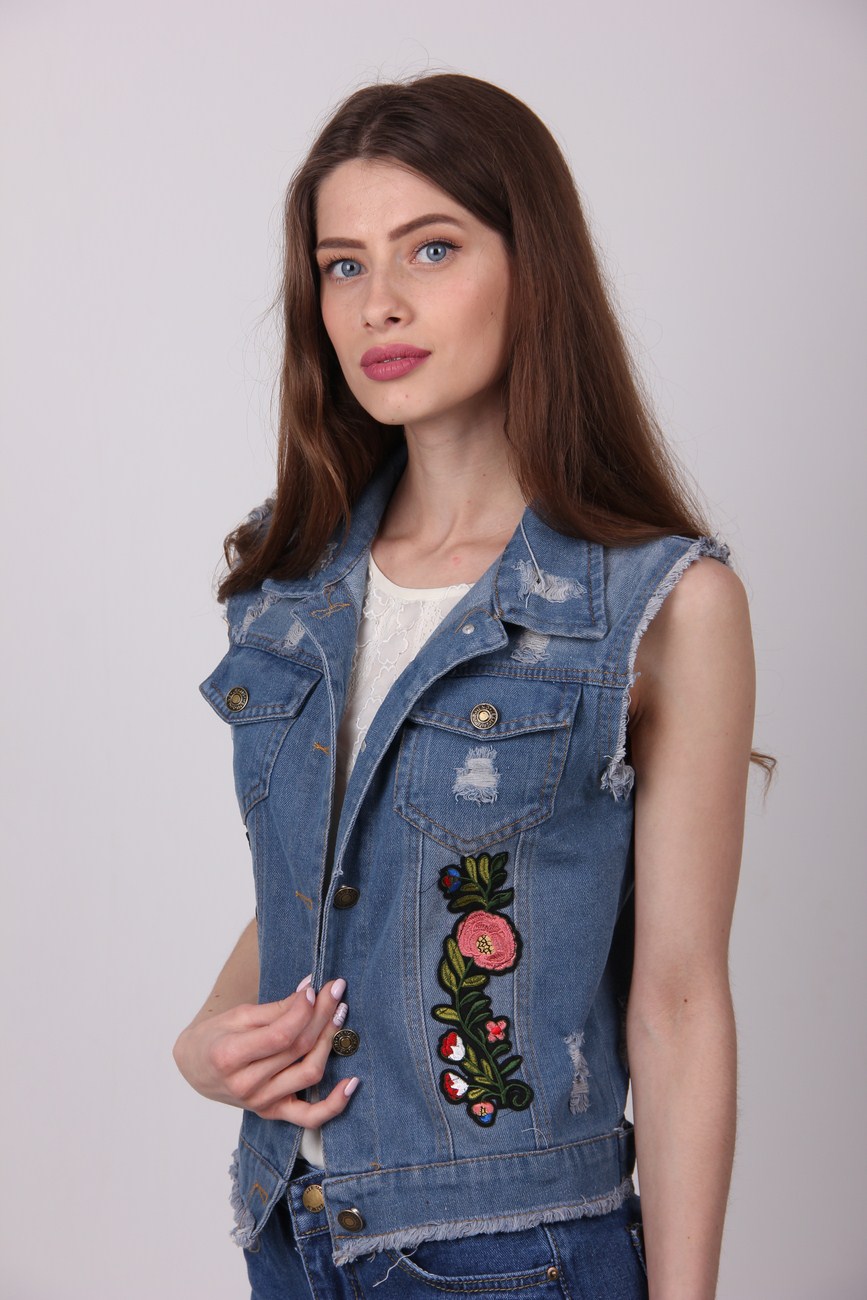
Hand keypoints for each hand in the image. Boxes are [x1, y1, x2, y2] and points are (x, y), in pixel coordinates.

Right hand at [172, 977, 357, 1125]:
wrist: (196, 1068)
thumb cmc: (216, 1036)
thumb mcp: (238, 1016)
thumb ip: (276, 1009)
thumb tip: (310, 992)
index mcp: (229, 1057)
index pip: (281, 1035)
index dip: (304, 1010)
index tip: (315, 988)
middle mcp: (245, 1085)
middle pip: (298, 1049)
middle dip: (322, 1015)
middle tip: (336, 990)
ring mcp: (261, 1103)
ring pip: (309, 1073)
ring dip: (331, 1041)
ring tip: (339, 1014)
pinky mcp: (273, 1113)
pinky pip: (310, 1117)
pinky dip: (335, 1104)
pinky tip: (352, 1082)